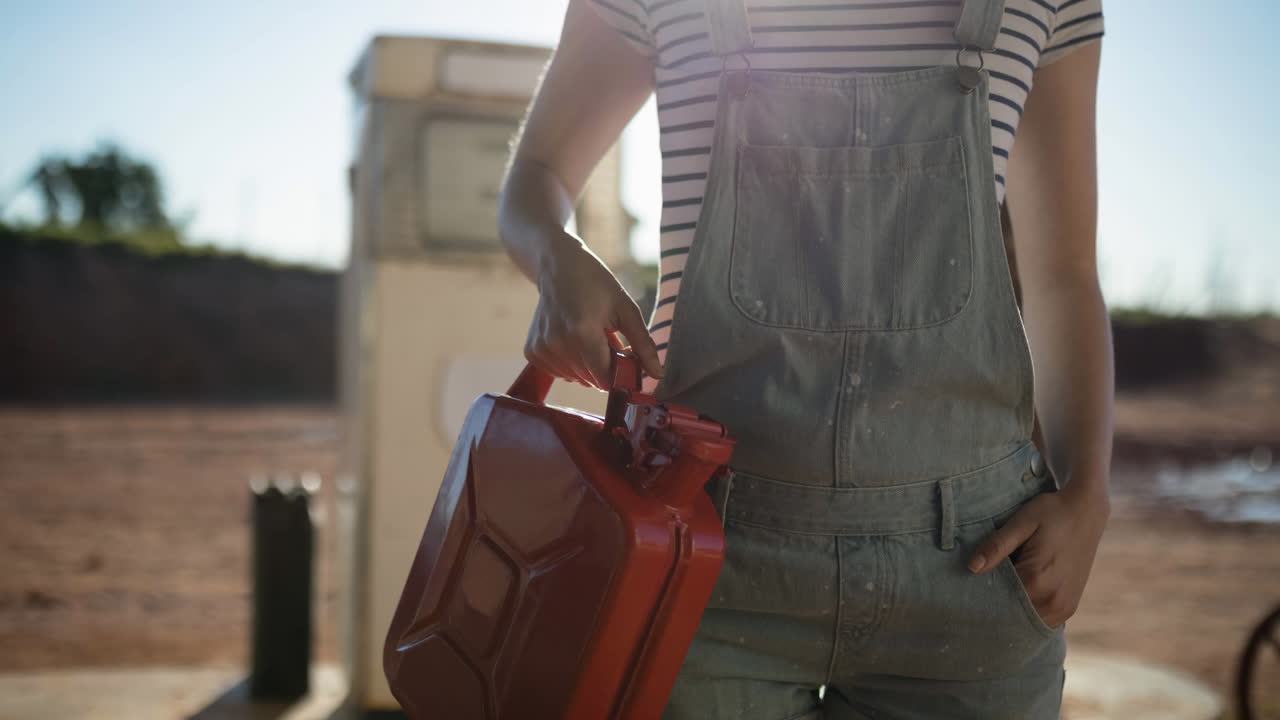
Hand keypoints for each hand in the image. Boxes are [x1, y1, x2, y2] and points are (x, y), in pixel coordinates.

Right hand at [524, 235, 663, 390]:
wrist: (558, 266)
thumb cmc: (596, 284)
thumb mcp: (625, 308)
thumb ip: (643, 345)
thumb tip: (658, 375)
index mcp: (583, 333)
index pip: (605, 379)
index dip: (619, 374)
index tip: (624, 358)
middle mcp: (558, 344)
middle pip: (591, 380)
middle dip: (604, 367)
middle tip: (605, 339)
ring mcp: (542, 349)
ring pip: (576, 379)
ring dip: (587, 365)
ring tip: (587, 336)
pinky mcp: (532, 352)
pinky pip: (560, 374)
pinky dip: (570, 364)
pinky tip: (571, 339)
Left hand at [966, 480, 1109, 628]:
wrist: (1087, 511)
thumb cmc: (1051, 512)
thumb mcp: (1021, 522)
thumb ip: (996, 546)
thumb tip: (971, 567)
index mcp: (1037, 579)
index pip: (998, 602)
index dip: (980, 597)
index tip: (966, 591)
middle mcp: (1053, 600)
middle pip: (1011, 616)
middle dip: (993, 608)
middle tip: (976, 594)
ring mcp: (1063, 608)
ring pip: (1025, 622)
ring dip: (1010, 612)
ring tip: (997, 593)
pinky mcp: (1068, 608)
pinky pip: (1040, 620)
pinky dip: (1025, 612)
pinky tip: (1015, 596)